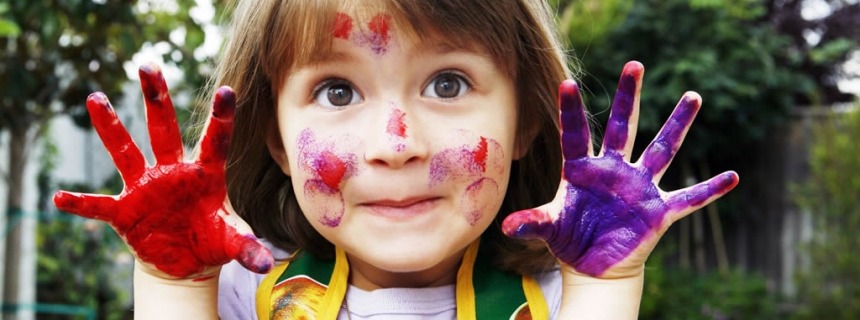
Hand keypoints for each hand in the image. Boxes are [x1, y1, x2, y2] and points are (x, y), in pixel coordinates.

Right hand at [53, 63, 272, 278]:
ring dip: (112, 128)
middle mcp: (173, 172)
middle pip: (164, 129)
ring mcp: (146, 188)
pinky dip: (81, 203)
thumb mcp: (231, 242)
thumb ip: (246, 247)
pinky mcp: (126, 211)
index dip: (222, 117)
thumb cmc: (211, 240)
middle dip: (157, 98)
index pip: (216, 141)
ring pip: (127, 151)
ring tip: (96, 98)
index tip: (228, 90)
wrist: (185, 261)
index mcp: (205, 174)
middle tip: (148, 65)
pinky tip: (61, 197)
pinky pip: (100, 205)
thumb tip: (264, 264)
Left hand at [502, 61, 737, 278]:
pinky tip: (733, 177)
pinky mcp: (658, 210)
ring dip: (677, 125)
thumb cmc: (570, 240)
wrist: (594, 266)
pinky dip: (710, 190)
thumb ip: (532, 222)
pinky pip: (689, 198)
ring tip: (692, 96)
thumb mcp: (549, 229)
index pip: (576, 134)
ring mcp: (639, 187)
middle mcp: (614, 170)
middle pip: (622, 127)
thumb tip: (507, 226)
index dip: (571, 110)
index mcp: (583, 170)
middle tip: (633, 64)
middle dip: (629, 97)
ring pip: (661, 150)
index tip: (566, 83)